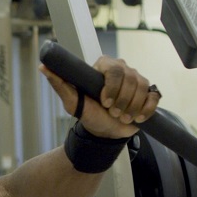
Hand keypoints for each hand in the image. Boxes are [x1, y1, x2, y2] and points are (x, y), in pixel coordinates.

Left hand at [40, 56, 160, 138]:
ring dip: (131, 107)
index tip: (104, 103)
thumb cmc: (88, 112)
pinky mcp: (149, 93)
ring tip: (121, 117)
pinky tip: (137, 118)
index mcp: (104, 66)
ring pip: (142, 88)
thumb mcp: (72, 100)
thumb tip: (42, 66)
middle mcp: (122, 68)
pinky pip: (153, 97)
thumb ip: (59, 83)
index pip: (114, 70)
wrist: (103, 130)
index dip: (112, 88)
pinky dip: (146, 110)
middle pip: (130, 79)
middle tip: (112, 112)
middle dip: (121, 100)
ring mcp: (137, 80)